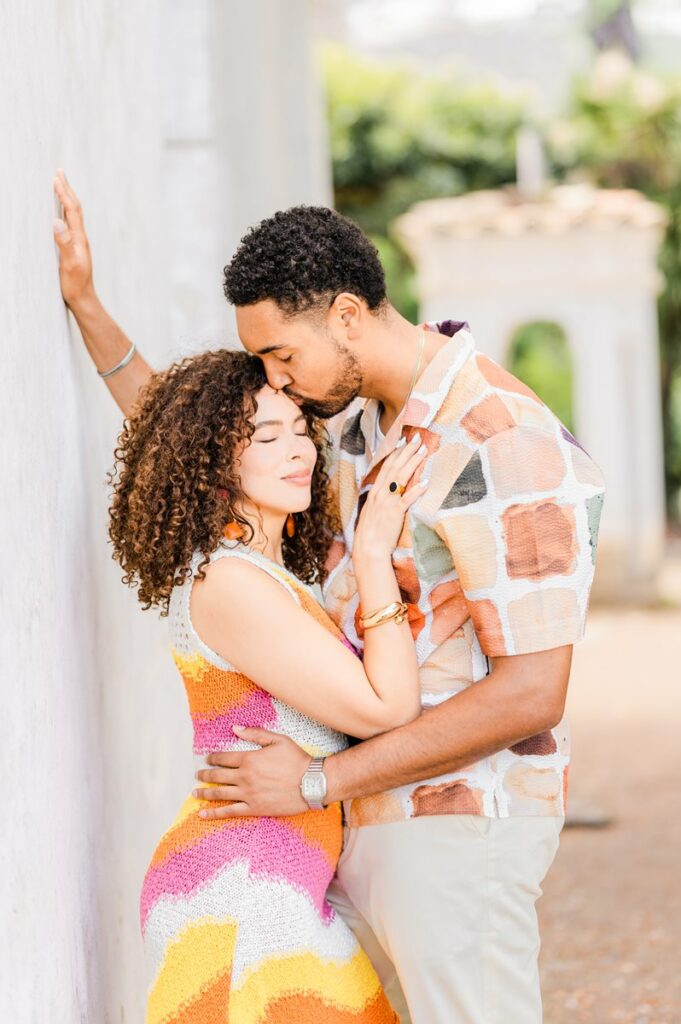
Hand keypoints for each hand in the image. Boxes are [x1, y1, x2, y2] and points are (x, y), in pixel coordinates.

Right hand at [53, 169, 94, 310]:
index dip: (64, 193)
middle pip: (74, 209)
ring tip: (60, 186)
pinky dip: (64, 212)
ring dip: (66, 198)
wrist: (83, 299)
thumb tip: (57, 221)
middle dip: (67, 190)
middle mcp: (80, 238)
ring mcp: (78, 243)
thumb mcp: (68, 264)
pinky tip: (60, 212)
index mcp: (79, 239)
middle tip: (60, 173)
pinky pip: (69, 224)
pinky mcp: (73, 249)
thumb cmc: (75, 284)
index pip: (72, 210)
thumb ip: (64, 243)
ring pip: (72, 215)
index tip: (57, 177)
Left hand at [193, 727, 311, 817]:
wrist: (311, 783)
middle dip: (205, 775)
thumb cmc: (296, 760)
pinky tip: (203, 814)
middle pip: (218, 776)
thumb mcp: (278, 740)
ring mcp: (248, 794)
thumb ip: (255, 734)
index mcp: (249, 759)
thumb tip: (235, 728)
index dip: (213, 758)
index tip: (207, 759)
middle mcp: (245, 777)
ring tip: (195, 792)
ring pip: (220, 794)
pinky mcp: (254, 808)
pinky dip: (214, 813)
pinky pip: (229, 812)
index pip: (224, 758)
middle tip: (198, 775)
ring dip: (205, 793)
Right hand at [353, 433, 427, 560]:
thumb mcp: (373, 509)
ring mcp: (387, 502)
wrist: (368, 547)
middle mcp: (380, 492)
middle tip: (418, 439)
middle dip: (407, 451)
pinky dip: (416, 489)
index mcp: (375, 491)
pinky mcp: (395, 512)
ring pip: (401, 477)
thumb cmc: (371, 530)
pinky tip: (425, 481)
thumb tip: (389, 487)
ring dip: (413, 462)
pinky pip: (407, 498)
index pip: (386, 466)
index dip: (396, 452)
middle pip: (395, 466)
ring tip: (423, 451)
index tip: (404, 441)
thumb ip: (381, 496)